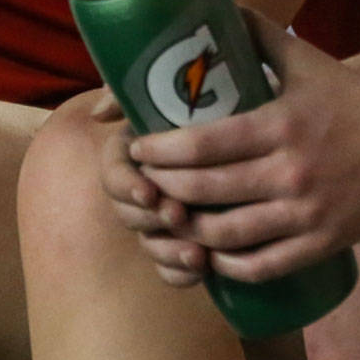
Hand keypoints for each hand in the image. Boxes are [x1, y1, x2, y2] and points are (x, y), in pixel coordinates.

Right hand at [92, 90, 208, 286]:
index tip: (149, 191)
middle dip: (151, 219)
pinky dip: (180, 273)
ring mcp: (161, 219)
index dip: (126, 185)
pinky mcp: (183, 243)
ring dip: (168, 251)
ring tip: (197, 253)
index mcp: (134, 153)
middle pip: (128, 213)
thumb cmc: (215, 100)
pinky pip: (170, 270)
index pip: (113, 173)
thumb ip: (136, 90)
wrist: (258, 130)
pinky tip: (202, 270)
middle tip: (179, 216)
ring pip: (150, 244)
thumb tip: (101, 112)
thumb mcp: (180, 86)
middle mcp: (143, 186)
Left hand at [119, 16, 359, 285]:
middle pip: (205, 190)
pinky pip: (261, 265)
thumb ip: (259, 34)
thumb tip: (215, 5)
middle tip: (142, 181)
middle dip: (162, 188)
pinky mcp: (321, 244)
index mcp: (280, 125)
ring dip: (188, 230)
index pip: (203, 144)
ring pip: (226, 235)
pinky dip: (227, 266)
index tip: (136, 146)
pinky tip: (209, 254)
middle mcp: (290, 173)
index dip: (160, 150)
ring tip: (169, 215)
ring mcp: (305, 213)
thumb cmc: (355, 101)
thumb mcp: (307, 61)